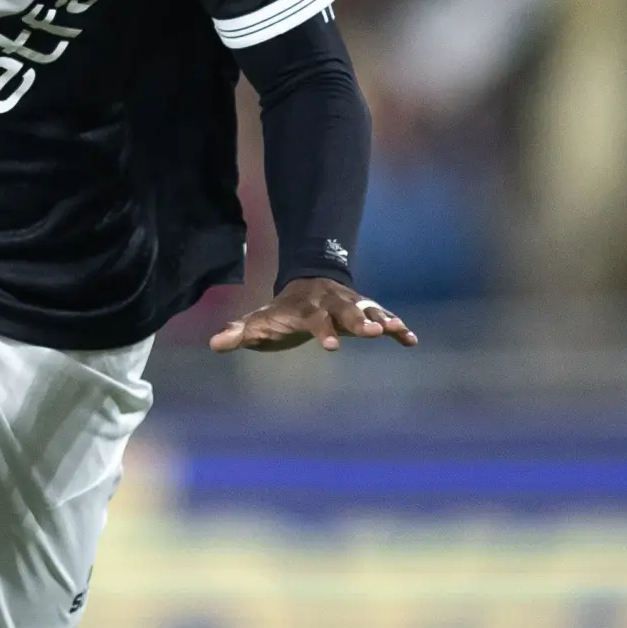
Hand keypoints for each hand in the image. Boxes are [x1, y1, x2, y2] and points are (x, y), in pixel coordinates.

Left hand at [209, 278, 418, 352]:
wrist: (309, 280)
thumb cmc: (283, 310)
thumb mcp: (261, 320)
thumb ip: (241, 332)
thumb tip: (215, 343)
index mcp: (307, 307)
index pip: (315, 319)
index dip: (323, 331)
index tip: (332, 348)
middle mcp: (332, 303)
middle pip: (347, 311)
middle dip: (359, 321)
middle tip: (373, 332)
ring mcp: (351, 305)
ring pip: (370, 310)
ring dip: (383, 319)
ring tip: (398, 330)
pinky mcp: (366, 311)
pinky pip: (385, 318)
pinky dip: (398, 327)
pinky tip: (411, 340)